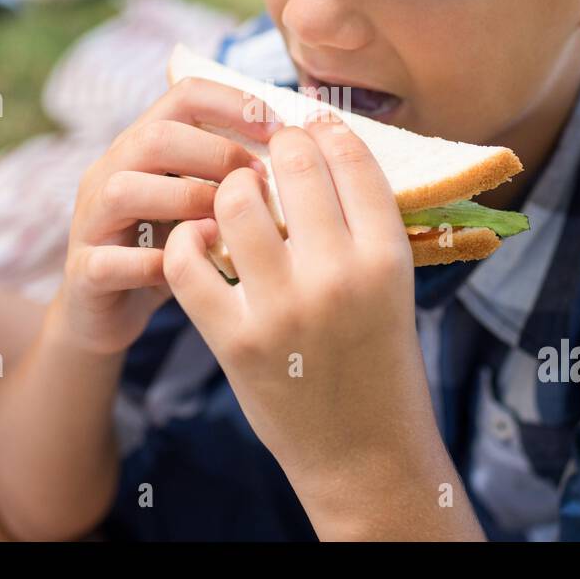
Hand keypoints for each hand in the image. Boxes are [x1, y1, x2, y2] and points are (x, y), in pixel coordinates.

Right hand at [50, 76, 278, 353]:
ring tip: (226, 224)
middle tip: (259, 182)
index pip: (185, 94)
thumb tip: (309, 154)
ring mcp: (91, 221)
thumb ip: (236, 175)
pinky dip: (154, 264)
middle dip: (216, 154)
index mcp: (143, 144)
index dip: (235, 104)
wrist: (107, 311)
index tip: (280, 129)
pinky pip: (109, 261)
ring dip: (184, 201)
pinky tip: (195, 268)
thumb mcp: (204, 201)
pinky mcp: (83, 271)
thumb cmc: (173, 248)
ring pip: (123, 189)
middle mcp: (111, 172)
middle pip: (154, 136)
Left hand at [162, 111, 437, 491]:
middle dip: (278, 146)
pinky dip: (187, 241)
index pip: (353, 161)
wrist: (364, 452)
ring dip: (230, 186)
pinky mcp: (234, 340)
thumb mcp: (392, 289)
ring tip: (235, 194)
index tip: (313, 126)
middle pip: (295, 168)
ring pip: (235, 203)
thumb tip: (322, 151)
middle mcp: (338, 277)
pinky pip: (189, 263)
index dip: (327, 131)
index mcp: (388, 259)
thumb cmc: (379, 360)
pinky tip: (201, 239)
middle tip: (271, 152)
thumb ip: (362, 227)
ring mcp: (282, 309)